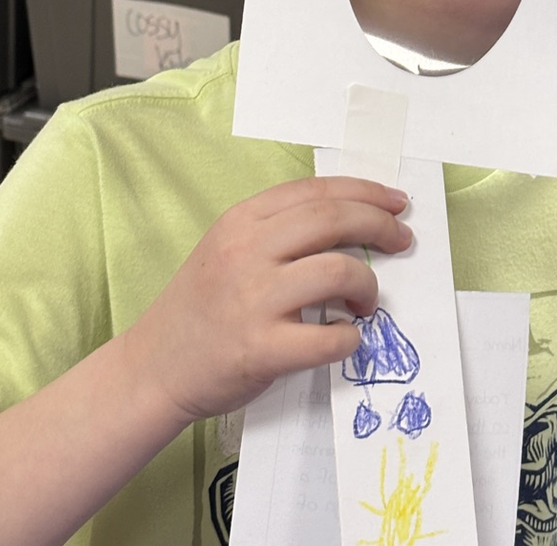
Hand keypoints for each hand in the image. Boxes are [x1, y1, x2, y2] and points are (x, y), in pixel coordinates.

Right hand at [122, 176, 411, 425]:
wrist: (154, 366)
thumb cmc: (200, 305)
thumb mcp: (227, 247)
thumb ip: (278, 230)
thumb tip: (351, 220)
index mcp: (241, 221)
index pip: (316, 190)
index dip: (365, 191)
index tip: (395, 202)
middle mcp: (246, 251)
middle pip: (333, 219)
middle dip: (379, 224)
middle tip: (402, 239)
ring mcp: (253, 300)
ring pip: (338, 271)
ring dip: (368, 285)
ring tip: (365, 301)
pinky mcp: (261, 349)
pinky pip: (328, 338)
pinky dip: (349, 338)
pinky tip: (345, 338)